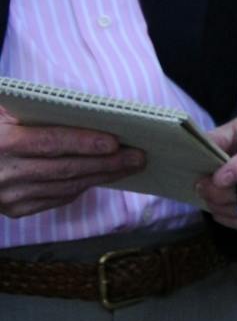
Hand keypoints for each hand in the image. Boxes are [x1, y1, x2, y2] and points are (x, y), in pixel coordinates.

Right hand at [0, 106, 145, 216]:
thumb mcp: (6, 110)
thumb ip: (38, 110)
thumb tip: (88, 110)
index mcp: (2, 142)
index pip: (51, 143)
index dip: (84, 143)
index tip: (115, 142)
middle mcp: (4, 173)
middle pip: (65, 170)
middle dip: (107, 164)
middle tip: (139, 156)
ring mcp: (7, 197)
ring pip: (64, 188)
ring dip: (101, 177)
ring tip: (129, 166)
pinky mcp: (13, 210)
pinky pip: (55, 198)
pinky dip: (81, 187)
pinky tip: (101, 176)